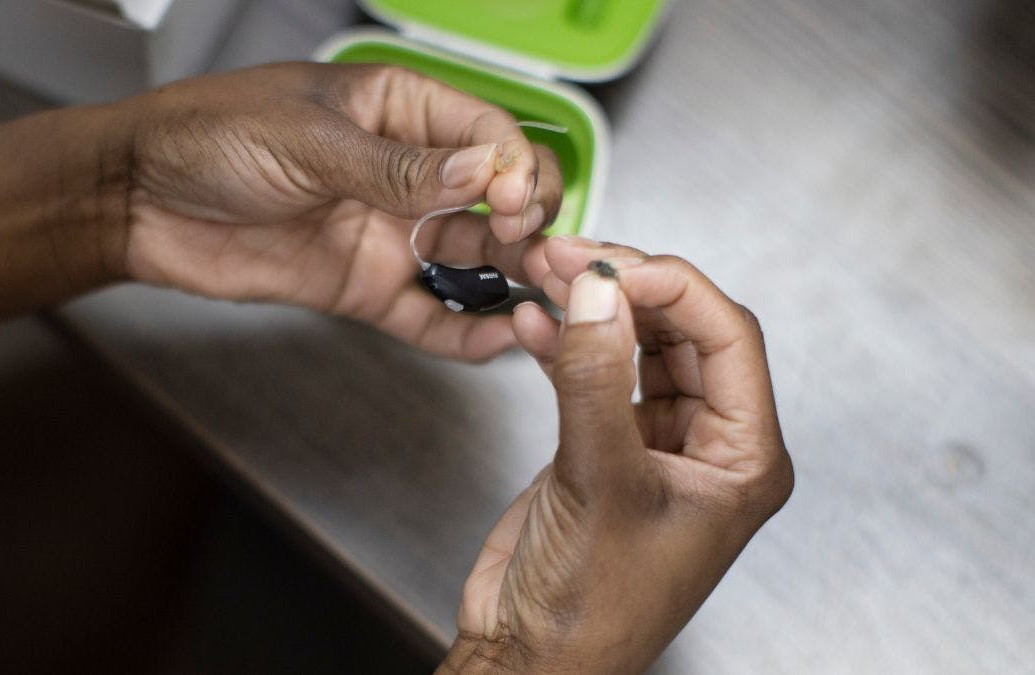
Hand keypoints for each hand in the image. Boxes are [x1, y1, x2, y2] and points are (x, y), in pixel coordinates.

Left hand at [118, 62, 562, 359]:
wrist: (137, 200)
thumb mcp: (309, 139)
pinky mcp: (362, 287)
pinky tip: (495, 341)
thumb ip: (396, 166)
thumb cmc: (208, 136)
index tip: (508, 199)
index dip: (511, 168)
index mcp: (397, 110)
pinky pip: (425, 313)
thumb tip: (481, 172)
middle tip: (524, 246)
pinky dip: (462, 331)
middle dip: (524, 221)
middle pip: (495, 197)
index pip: (486, 135)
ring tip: (536, 299)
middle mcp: (404, 173)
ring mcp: (387, 233)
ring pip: (471, 257)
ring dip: (509, 277)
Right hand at [440, 237, 793, 672]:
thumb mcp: (599, 482)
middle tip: (575, 258)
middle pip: (684, 331)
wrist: (529, 655)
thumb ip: (595, 379)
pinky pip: (594, 374)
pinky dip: (566, 343)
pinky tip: (537, 320)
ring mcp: (654, 444)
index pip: (729, 338)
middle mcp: (708, 446)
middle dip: (629, 288)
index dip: (673, 289)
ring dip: (595, 309)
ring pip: (637, 345)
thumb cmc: (590, 608)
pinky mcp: (604, 447)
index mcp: (743, 460)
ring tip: (549, 272)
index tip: (613, 269)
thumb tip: (597, 291)